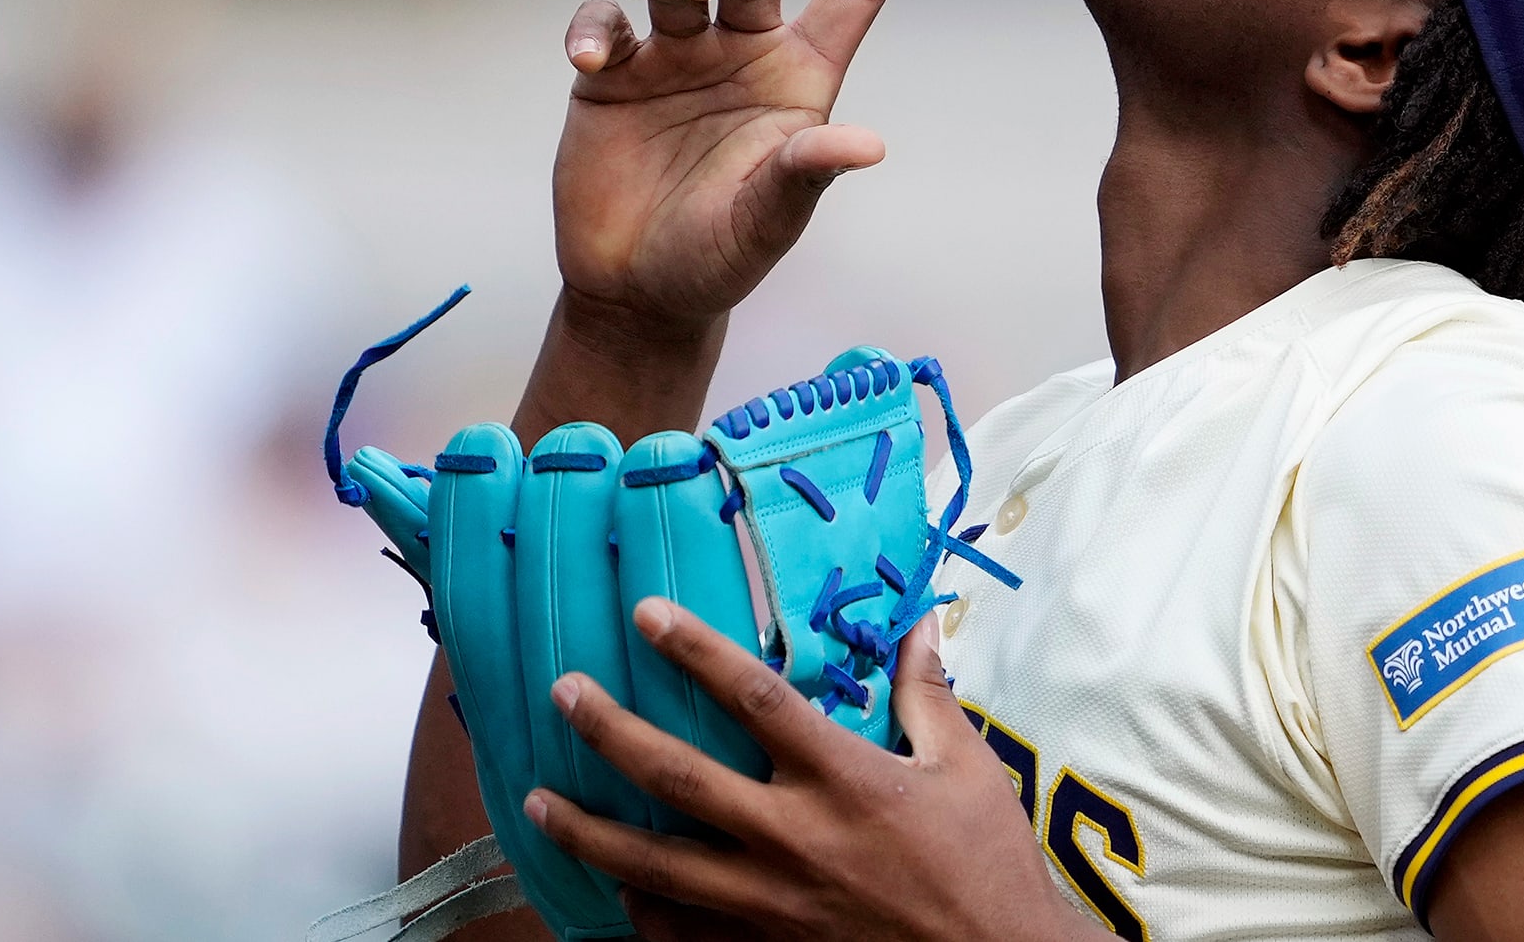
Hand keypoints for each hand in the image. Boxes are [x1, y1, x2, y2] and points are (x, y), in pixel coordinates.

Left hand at [523, 600, 1089, 941]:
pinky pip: (679, 935)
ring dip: (588, 831)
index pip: (753, 697)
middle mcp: (793, 838)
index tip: (646, 614)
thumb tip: (918, 624)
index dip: (695, 650)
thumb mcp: (967, 769)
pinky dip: (640, 912)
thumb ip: (927, 695)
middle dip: (610, 731)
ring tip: (536, 803)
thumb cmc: (987, 866)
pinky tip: (613, 891)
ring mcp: (769, 905)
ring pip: (654, 866)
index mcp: (843, 779)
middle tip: (563, 694)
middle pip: (677, 777)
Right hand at [555, 0, 933, 328]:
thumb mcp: (769, 221)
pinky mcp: (611, 74)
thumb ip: (806, 176)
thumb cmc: (721, 256)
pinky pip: (602, 21)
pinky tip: (588, 56)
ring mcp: (675, 57)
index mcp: (802, 76)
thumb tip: (868, 145)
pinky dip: (593, 25)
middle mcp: (743, 52)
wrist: (637, 290)